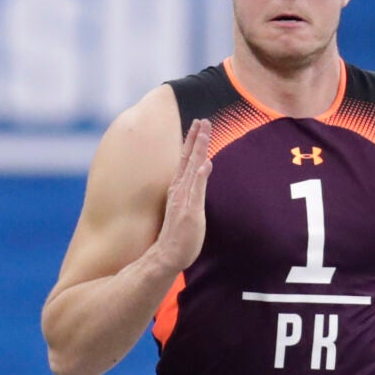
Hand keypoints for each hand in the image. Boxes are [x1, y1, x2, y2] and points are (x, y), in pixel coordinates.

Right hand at [149, 119, 210, 273]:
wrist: (167, 256)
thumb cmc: (178, 236)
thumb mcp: (188, 209)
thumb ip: (194, 191)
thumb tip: (201, 172)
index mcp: (179, 189)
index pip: (186, 161)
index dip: (192, 142)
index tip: (198, 125)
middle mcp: (180, 190)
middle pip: (189, 159)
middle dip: (196, 138)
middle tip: (202, 119)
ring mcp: (184, 199)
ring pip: (192, 168)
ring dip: (198, 148)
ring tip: (203, 131)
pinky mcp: (189, 211)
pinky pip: (196, 190)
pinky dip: (201, 175)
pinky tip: (206, 162)